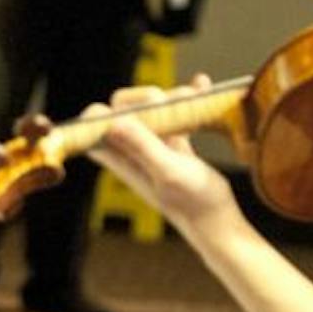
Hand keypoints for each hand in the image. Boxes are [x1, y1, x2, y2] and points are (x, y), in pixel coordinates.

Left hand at [89, 79, 242, 236]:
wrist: (219, 223)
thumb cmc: (194, 203)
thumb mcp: (169, 172)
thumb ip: (143, 147)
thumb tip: (113, 121)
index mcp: (120, 158)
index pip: (92, 124)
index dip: (108, 109)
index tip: (141, 108)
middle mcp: (131, 152)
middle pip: (123, 108)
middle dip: (149, 96)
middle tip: (177, 102)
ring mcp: (152, 148)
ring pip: (150, 109)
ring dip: (172, 97)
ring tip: (196, 95)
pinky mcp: (174, 146)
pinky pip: (174, 115)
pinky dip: (187, 100)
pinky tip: (203, 88)